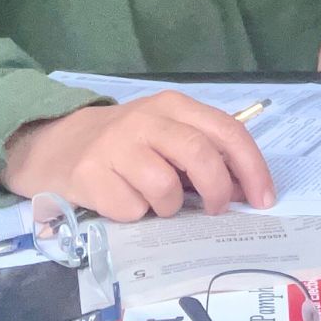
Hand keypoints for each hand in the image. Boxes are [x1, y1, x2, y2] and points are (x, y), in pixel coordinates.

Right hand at [0, 91, 275, 221]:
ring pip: (165, 187)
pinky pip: (131, 209)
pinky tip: (124, 201)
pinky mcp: (88, 175)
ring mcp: (114, 146)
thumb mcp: (167, 135)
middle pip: (200, 155)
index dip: (252, 168)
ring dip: (171, 207)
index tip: (264, 199)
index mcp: (174, 106)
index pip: (227, 131)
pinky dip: (136, 214)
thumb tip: (246, 189)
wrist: (56, 146)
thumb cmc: (127, 145)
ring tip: (157, 202)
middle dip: (219, 190)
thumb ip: (206, 153)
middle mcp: (145, 120)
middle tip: (218, 210)